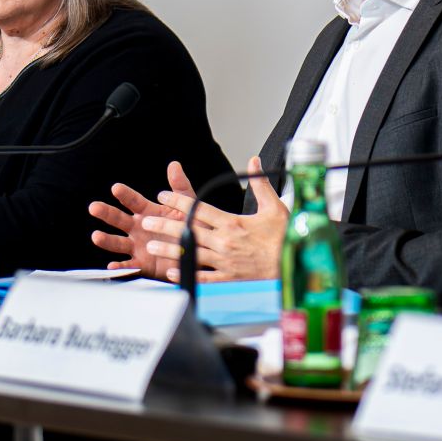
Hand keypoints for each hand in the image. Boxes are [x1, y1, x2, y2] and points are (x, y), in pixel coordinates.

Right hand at [88, 164, 185, 277]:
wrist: (201, 253)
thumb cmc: (192, 226)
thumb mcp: (188, 205)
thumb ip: (180, 187)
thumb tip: (174, 165)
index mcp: (148, 212)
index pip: (133, 201)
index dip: (125, 195)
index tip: (116, 188)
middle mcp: (139, 228)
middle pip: (119, 219)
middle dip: (106, 213)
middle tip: (94, 207)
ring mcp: (138, 246)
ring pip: (118, 242)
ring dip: (107, 240)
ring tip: (96, 236)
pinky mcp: (143, 264)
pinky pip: (130, 266)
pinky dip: (121, 267)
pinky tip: (112, 265)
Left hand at [145, 157, 286, 282]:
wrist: (295, 266)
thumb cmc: (286, 238)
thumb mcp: (275, 207)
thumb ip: (260, 184)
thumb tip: (254, 162)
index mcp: (233, 222)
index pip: (200, 208)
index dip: (179, 201)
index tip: (164, 196)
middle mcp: (225, 241)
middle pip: (188, 230)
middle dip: (164, 224)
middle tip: (146, 221)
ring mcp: (225, 261)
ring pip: (191, 253)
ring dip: (169, 249)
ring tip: (151, 245)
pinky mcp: (229, 278)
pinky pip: (203, 277)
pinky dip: (186, 274)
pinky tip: (172, 271)